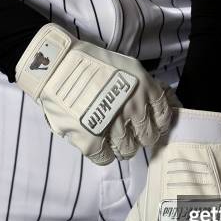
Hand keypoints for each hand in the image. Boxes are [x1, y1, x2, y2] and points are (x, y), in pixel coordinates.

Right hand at [15, 23, 171, 164]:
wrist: (57, 65)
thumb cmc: (89, 63)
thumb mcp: (127, 68)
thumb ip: (145, 88)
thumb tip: (161, 102)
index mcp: (145, 89)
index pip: (163, 118)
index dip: (157, 124)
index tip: (150, 125)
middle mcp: (134, 108)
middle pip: (147, 137)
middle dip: (140, 137)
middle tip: (129, 133)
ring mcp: (114, 126)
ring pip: (127, 150)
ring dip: (122, 147)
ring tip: (111, 140)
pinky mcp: (92, 139)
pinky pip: (105, 158)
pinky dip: (104, 155)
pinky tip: (98, 145)